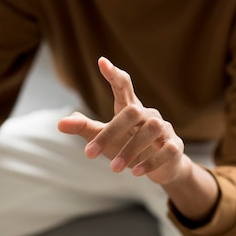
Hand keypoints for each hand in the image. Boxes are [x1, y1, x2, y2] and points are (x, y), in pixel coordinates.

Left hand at [58, 57, 185, 185]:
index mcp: (130, 108)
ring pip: (151, 131)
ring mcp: (164, 129)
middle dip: (111, 132)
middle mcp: (148, 114)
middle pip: (132, 112)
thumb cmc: (128, 145)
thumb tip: (59, 123)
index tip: (101, 62)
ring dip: (130, 150)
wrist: (161, 167)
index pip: (123, 86)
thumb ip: (84, 128)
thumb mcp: (104, 136)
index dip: (114, 74)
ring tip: (114, 168)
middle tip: (89, 153)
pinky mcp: (175, 146)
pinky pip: (167, 150)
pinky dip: (151, 162)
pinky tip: (136, 172)